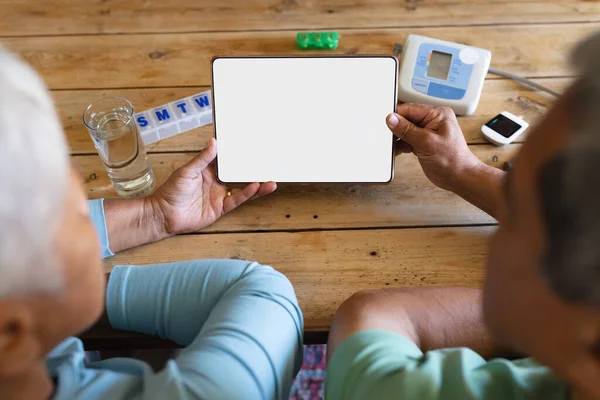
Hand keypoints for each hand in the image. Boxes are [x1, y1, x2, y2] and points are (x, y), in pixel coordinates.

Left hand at [149, 138, 275, 234]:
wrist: (164, 214)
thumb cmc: (171, 191)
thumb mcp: (187, 171)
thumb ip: (203, 159)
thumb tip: (214, 142)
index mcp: (208, 170)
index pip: (226, 160)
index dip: (238, 154)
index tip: (251, 146)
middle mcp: (216, 182)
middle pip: (238, 175)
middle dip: (252, 170)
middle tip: (267, 163)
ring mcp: (219, 195)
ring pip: (242, 189)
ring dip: (256, 186)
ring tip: (270, 181)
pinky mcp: (220, 208)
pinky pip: (236, 200)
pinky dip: (247, 194)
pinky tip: (256, 188)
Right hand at [386, 103, 480, 191]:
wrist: (459, 178)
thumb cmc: (453, 160)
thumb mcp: (427, 143)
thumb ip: (407, 130)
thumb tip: (392, 119)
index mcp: (437, 114)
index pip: (410, 109)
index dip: (396, 116)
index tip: (385, 124)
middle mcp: (432, 121)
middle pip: (406, 119)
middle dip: (396, 128)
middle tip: (387, 137)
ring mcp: (426, 132)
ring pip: (404, 131)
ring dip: (397, 138)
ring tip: (390, 146)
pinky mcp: (422, 143)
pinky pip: (406, 140)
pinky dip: (400, 146)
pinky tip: (395, 150)